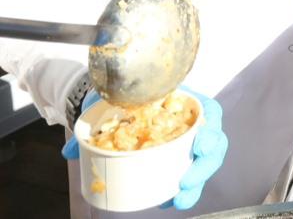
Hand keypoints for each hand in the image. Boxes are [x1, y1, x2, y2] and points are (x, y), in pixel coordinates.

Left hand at [63, 87, 227, 210]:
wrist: (110, 105)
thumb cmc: (121, 99)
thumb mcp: (110, 101)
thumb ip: (94, 122)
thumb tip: (73, 149)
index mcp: (184, 102)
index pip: (210, 112)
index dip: (210, 130)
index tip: (200, 145)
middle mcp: (190, 123)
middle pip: (213, 144)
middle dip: (203, 167)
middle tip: (186, 182)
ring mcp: (185, 143)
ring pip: (202, 164)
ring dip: (195, 184)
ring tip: (179, 200)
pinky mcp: (175, 160)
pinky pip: (186, 176)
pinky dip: (180, 191)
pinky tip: (166, 201)